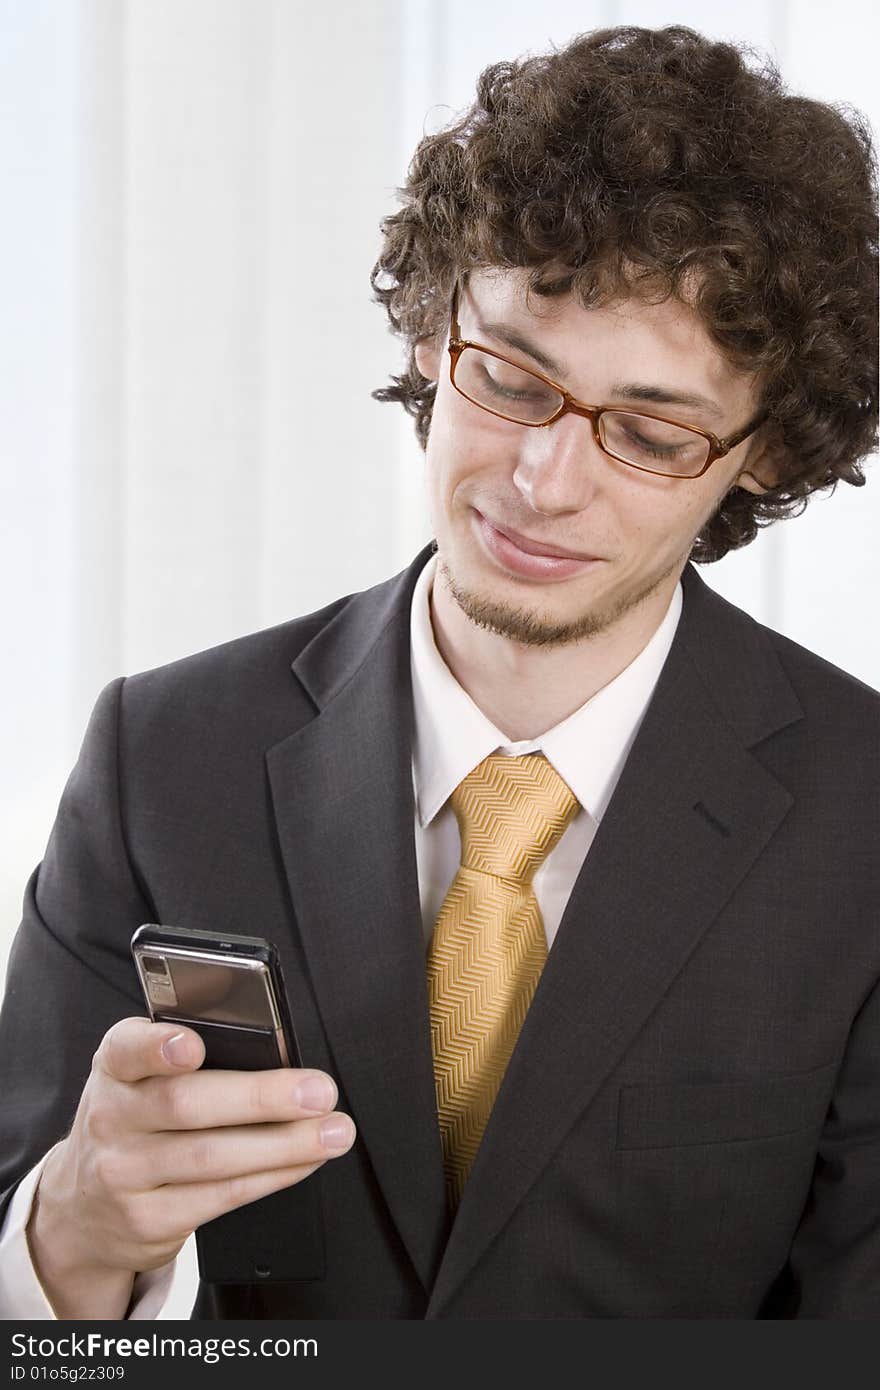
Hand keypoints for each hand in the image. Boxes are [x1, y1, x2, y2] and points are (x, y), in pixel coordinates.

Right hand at [27, 1017, 354, 1318]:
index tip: (193, 1045)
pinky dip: (274, 1175)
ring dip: (285, 1144)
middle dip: (261, 1097)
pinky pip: (222, 1196)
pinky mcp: (148, 1220)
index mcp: (114, 1067)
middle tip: (318, 1091)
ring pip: (212, 1157)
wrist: (86, 1208)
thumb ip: (186, 1056)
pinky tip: (305, 1160)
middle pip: (186, 1105)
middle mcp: (112, 1118)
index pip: (127, 1049)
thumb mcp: (141, 1077)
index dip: (158, 1047)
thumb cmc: (136, 1121)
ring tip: (333, 1132)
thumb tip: (272, 1048)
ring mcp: (125, 1174)